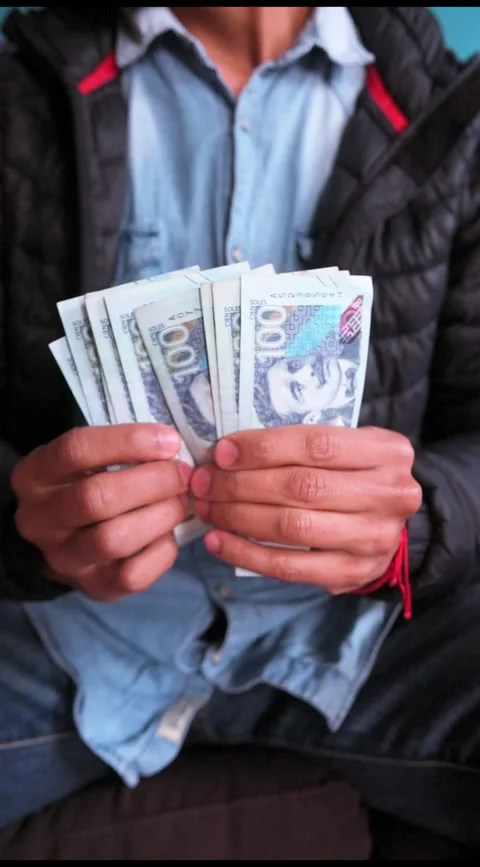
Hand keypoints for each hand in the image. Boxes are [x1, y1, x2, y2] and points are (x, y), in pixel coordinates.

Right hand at [11, 425, 191, 600]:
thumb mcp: (84, 460)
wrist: (64, 540)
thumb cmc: (84, 485)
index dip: (128, 442)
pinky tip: (169, 534)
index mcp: (34, 476)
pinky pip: (133, 576)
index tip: (168, 441)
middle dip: (152, 482)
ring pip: (113, 540)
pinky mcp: (93, 587)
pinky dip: (161, 551)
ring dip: (159, 516)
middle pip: (96, 498)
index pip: (76, 451)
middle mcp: (40, 520)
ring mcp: (64, 559)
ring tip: (179, 501)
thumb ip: (119, 450)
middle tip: (182, 474)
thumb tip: (169, 446)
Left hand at [191, 426, 421, 593]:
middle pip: (301, 487)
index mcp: (387, 451)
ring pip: (292, 527)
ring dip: (237, 517)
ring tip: (206, 508)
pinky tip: (218, 541)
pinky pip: (288, 566)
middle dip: (241, 483)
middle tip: (204, 482)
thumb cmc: (355, 476)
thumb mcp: (347, 447)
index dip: (263, 448)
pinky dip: (246, 554)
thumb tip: (229, 453)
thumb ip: (302, 446)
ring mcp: (374, 538)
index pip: (316, 445)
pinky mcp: (353, 574)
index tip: (222, 452)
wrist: (389, 525)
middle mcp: (389, 494)